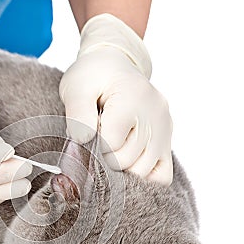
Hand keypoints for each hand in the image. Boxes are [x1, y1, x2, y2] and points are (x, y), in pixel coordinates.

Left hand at [59, 14, 172, 185]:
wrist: (115, 66)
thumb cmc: (93, 77)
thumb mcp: (77, 87)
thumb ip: (78, 113)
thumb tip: (84, 139)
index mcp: (133, 99)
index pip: (110, 143)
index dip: (92, 143)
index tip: (88, 131)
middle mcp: (155, 115)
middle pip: (126, 160)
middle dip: (104, 157)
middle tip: (96, 140)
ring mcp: (164, 130)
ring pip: (143, 172)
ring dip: (121, 168)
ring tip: (111, 147)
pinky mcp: (167, 141)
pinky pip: (162, 176)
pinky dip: (143, 177)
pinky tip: (128, 164)